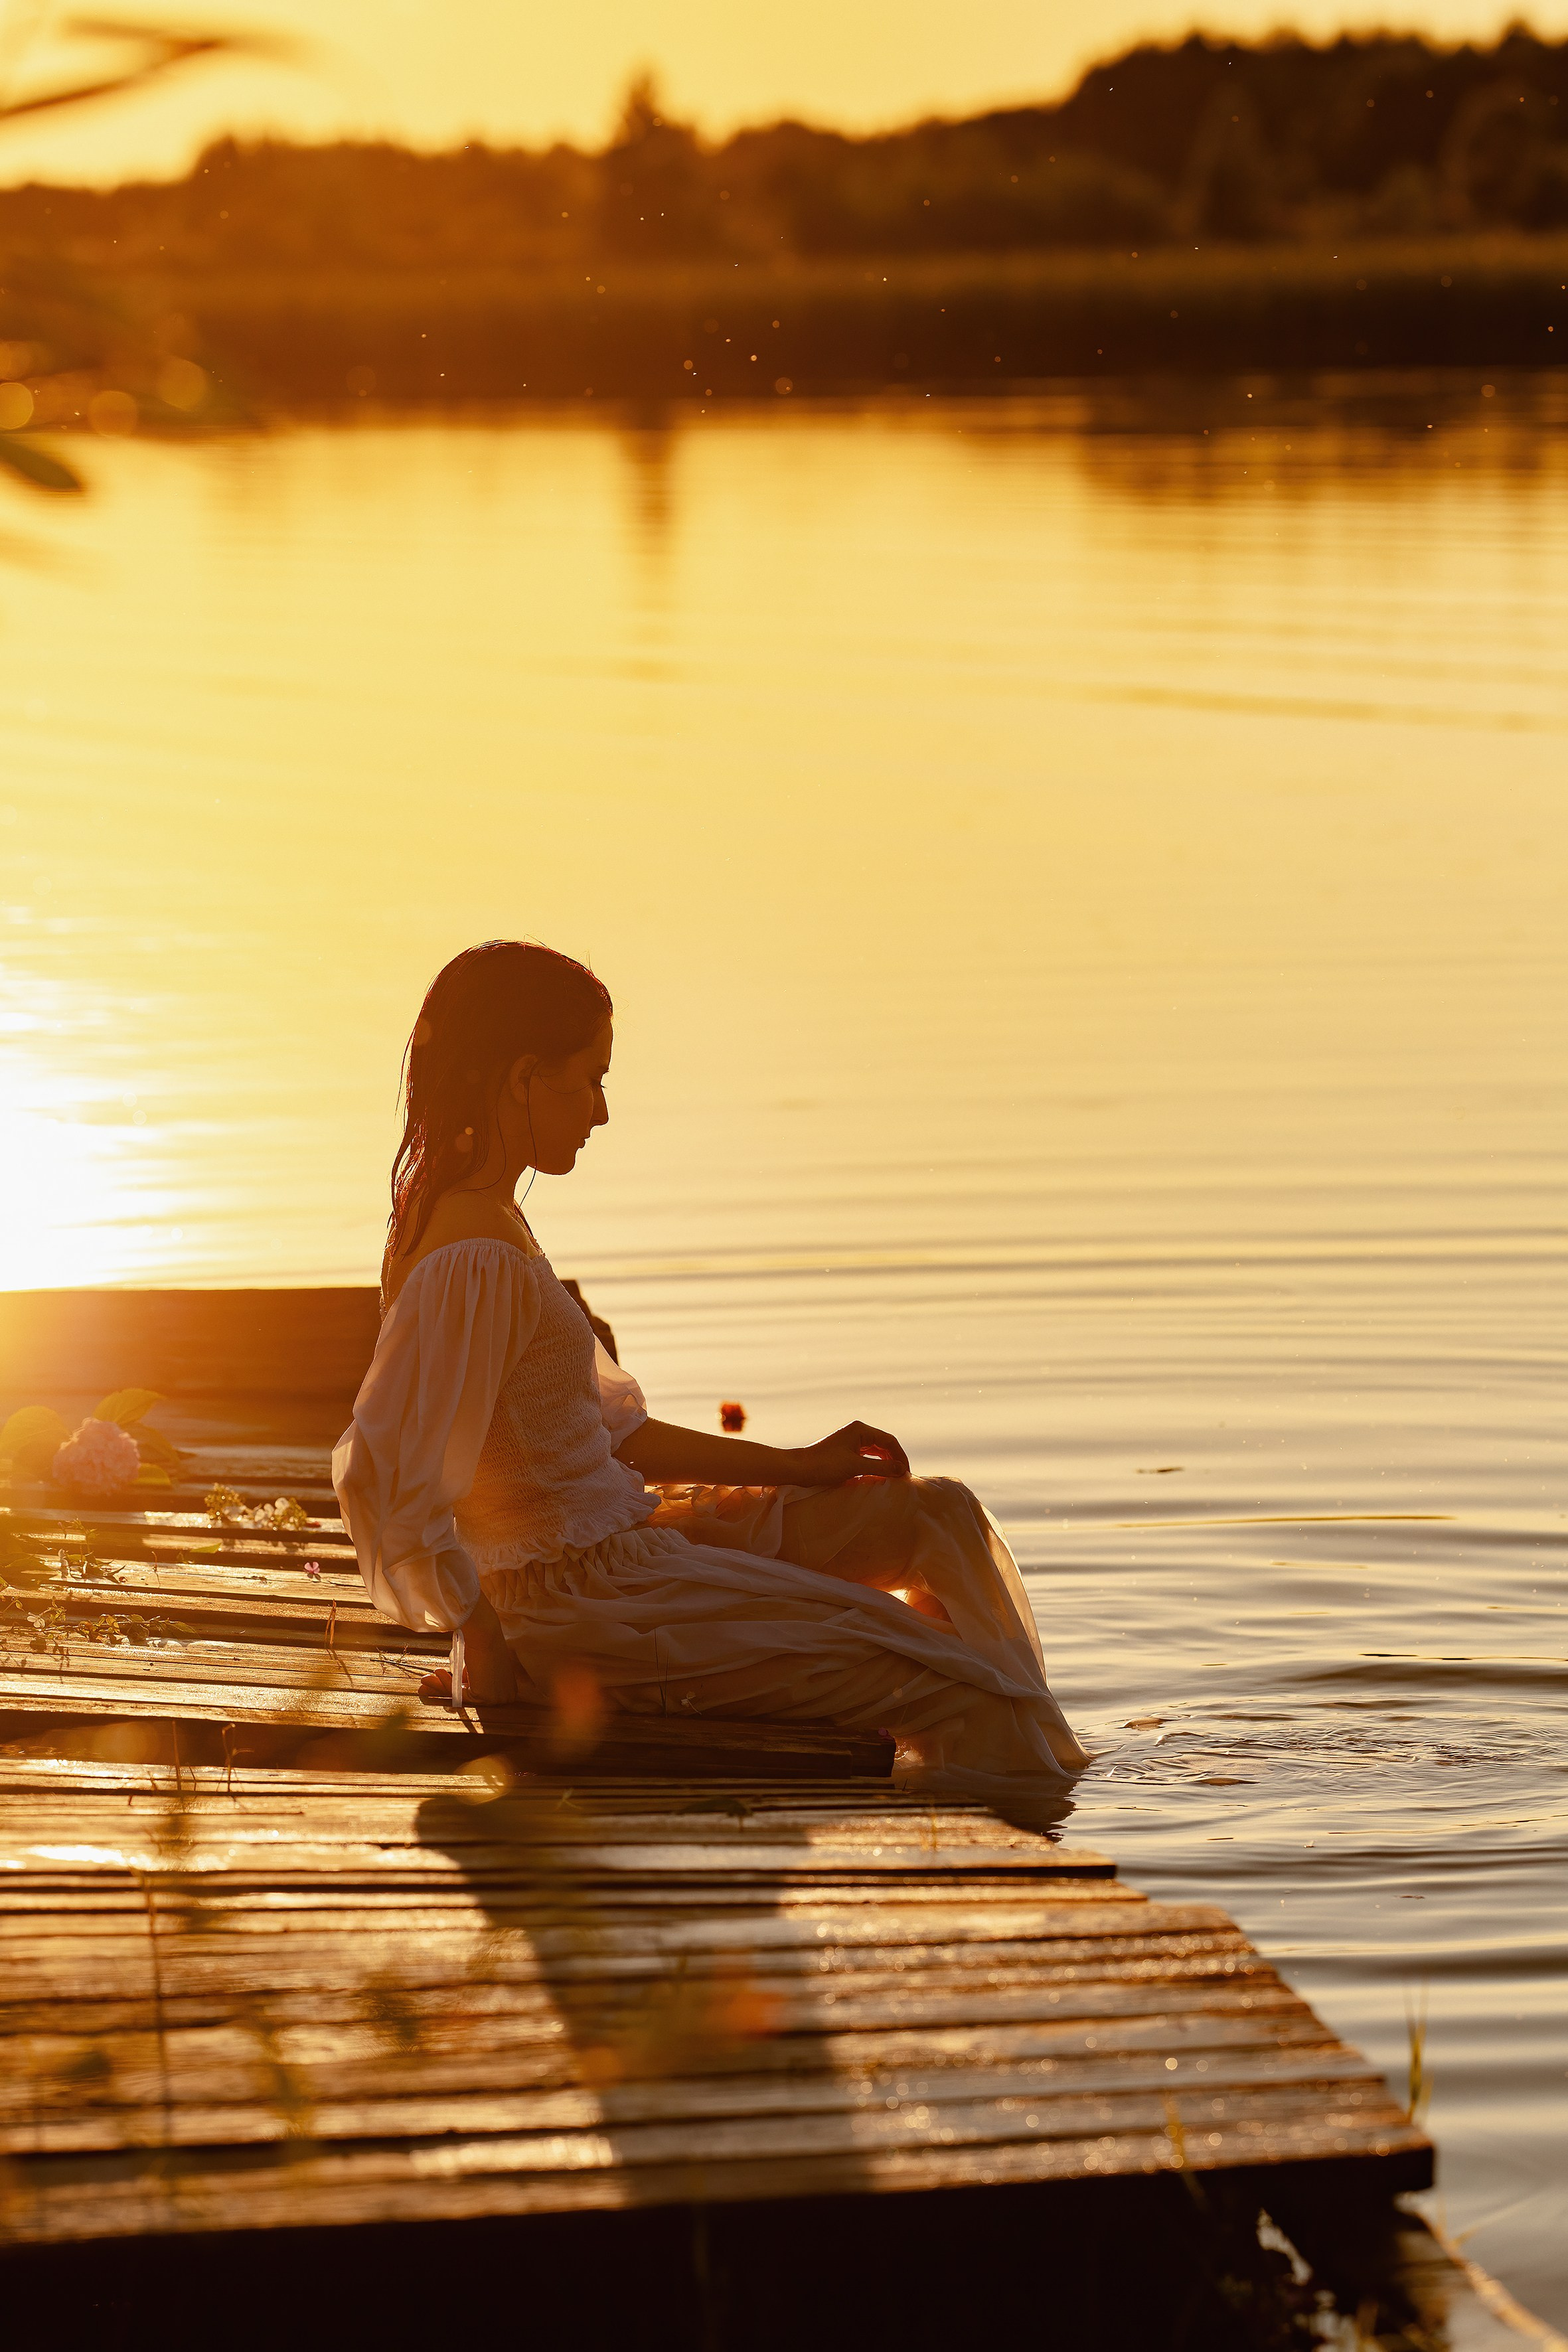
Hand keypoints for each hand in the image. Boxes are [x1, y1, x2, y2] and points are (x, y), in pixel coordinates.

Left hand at [792, 1421, 909, 1484]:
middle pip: (884, 1445)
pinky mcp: (846, 1451)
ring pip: (876, 1452)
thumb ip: (881, 1467)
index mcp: (860, 1429)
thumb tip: (902, 1470)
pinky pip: (867, 1457)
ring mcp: (851, 1441)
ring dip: (886, 1464)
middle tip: (902, 1478)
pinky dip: (875, 1466)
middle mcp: (858, 1432)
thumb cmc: (825, 1465)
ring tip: (893, 1478)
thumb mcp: (855, 1467)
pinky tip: (879, 1476)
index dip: (900, 1457)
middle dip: (894, 1460)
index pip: (889, 1440)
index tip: (906, 1474)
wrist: (800, 1469)